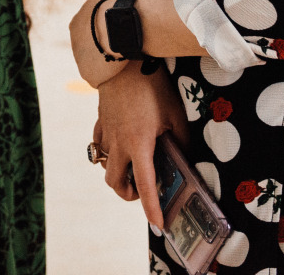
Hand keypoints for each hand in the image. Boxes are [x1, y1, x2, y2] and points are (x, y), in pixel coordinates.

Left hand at [69, 0, 125, 88]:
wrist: (117, 26)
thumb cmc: (113, 6)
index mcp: (76, 25)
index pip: (88, 31)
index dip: (102, 33)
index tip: (114, 33)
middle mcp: (74, 43)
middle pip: (89, 48)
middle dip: (100, 48)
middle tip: (118, 48)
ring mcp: (80, 60)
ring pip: (93, 62)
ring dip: (104, 62)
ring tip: (120, 61)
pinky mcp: (88, 74)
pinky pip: (97, 77)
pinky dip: (105, 75)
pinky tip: (117, 72)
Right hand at [92, 60, 188, 228]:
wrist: (122, 60)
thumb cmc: (151, 86)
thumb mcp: (175, 113)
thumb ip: (181, 139)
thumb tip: (185, 156)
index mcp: (139, 144)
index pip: (146, 185)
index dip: (151, 208)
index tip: (158, 224)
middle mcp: (119, 144)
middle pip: (115, 183)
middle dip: (128, 194)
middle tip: (143, 189)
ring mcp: (106, 133)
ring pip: (104, 166)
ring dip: (117, 173)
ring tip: (132, 167)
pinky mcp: (100, 121)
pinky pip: (99, 145)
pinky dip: (108, 152)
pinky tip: (119, 144)